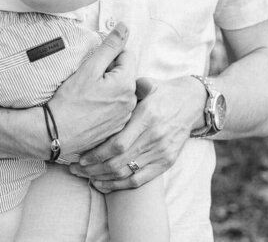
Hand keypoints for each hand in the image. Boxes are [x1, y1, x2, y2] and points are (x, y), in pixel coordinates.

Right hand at [47, 24, 136, 157]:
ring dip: (109, 89)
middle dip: (110, 73)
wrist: (56, 132)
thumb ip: (110, 46)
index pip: (126, 55)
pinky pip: (116, 109)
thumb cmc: (70, 101)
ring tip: (89, 97)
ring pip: (120, 92)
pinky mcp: (116, 129)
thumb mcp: (90, 68)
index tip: (95, 67)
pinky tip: (90, 109)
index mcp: (127, 84)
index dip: (109, 57)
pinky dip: (106, 106)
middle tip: (89, 82)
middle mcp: (131, 103)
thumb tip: (124, 27)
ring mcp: (124, 118)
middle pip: (125, 74)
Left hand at [68, 74, 203, 191]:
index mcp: (147, 116)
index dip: (97, 154)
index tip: (80, 156)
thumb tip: (110, 81)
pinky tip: (103, 184)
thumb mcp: (148, 83)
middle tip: (75, 169)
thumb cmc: (162, 92)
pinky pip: (140, 180)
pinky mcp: (166, 162)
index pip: (118, 143)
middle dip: (93, 169)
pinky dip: (119, 185)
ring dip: (103, 178)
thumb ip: (130, 86)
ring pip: (127, 173)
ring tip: (85, 177)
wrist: (192, 103)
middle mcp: (155, 137)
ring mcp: (162, 152)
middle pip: (119, 161)